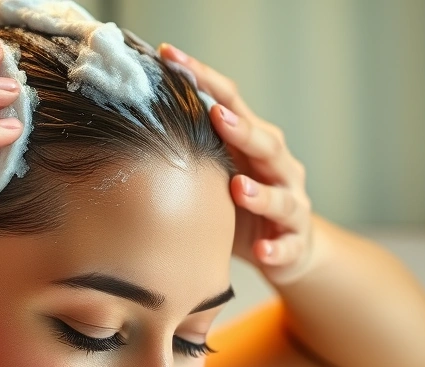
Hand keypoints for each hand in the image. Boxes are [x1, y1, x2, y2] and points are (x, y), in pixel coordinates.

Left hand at [160, 44, 314, 286]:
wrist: (288, 247)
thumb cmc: (240, 204)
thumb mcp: (216, 174)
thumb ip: (190, 150)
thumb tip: (129, 122)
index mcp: (254, 145)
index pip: (230, 104)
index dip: (204, 80)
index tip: (170, 56)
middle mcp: (278, 169)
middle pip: (266, 143)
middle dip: (243, 130)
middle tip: (218, 117)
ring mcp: (291, 205)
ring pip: (281, 196)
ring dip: (260, 193)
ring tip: (238, 188)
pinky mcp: (295, 243)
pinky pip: (288, 247)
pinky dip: (276, 249)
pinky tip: (261, 251)